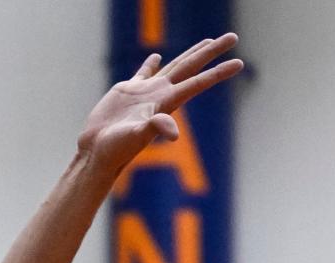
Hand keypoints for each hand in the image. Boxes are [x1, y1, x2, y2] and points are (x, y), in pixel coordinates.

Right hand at [77, 33, 242, 177]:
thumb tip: (173, 132)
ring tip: (206, 42)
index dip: (218, 72)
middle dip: (212, 52)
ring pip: (174, 66)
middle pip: (192, 67)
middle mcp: (160, 95)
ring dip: (191, 54)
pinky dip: (151, 64)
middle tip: (233, 37)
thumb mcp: (136, 137)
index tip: (239, 63)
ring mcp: (145, 92)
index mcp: (166, 102)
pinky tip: (157, 57)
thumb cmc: (115, 149)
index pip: (198, 82)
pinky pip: (144, 73)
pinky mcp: (127, 92)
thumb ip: (155, 129)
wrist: (95, 153)